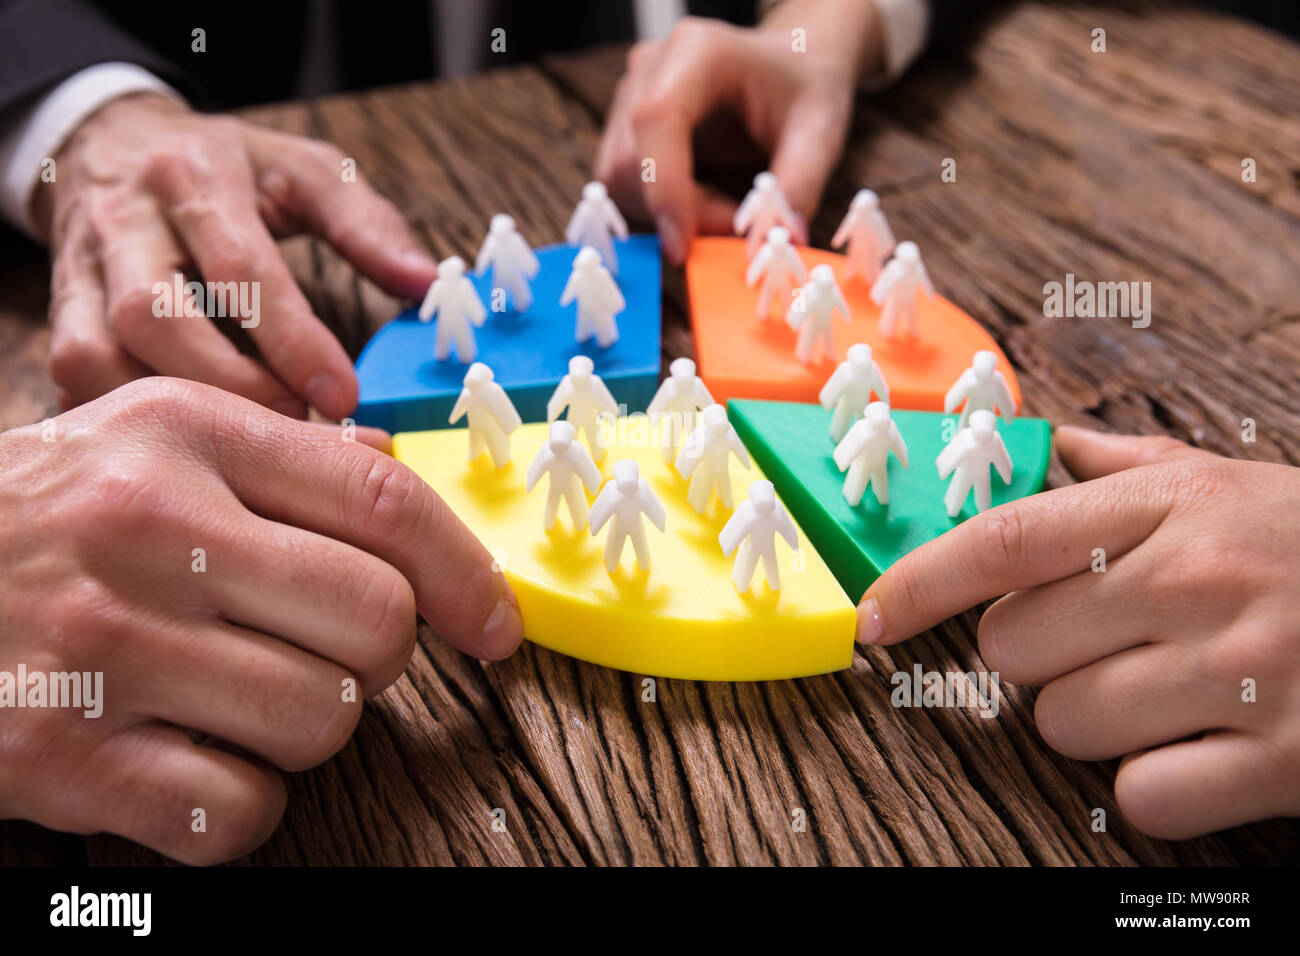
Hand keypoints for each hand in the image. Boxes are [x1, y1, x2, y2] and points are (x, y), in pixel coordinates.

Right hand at [0, 378, 522, 862]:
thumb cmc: (43, 521)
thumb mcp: (149, 444)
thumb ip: (280, 460)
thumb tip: (407, 489)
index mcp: (187, 434)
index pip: (386, 502)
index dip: (469, 575)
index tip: (496, 629)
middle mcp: (148, 527)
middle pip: (379, 624)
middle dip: (373, 660)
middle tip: (310, 654)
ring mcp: (102, 645)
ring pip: (323, 724)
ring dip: (301, 732)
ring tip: (227, 702)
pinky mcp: (62, 756)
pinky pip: (240, 813)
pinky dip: (234, 806)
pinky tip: (179, 763)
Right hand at [34, 93, 438, 417]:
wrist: (112, 143)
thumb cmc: (229, 170)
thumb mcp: (306, 171)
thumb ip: (366, 224)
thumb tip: (425, 281)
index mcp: (197, 178)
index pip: (240, 267)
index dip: (294, 340)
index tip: (343, 396)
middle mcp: (127, 221)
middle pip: (155, 317)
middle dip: (232, 385)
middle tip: (299, 428)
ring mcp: (82, 269)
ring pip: (99, 354)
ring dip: (176, 412)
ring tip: (248, 448)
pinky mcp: (60, 311)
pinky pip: (74, 377)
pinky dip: (128, 418)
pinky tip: (185, 446)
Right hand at [595, 0, 882, 263]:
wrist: (788, 69)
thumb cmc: (803, 90)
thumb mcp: (821, 132)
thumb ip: (800, 183)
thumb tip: (780, 239)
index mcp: (699, 50)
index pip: (657, 119)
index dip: (664, 188)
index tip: (684, 248)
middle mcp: (649, 68)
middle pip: (631, 162)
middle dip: (681, 213)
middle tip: (741, 229)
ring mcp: (628, 97)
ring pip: (621, 182)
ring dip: (672, 216)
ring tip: (729, 208)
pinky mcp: (623, 129)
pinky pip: (625, 188)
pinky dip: (664, 211)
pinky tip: (706, 199)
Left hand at [857, 426, 1299, 837]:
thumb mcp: (1228, 480)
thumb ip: (1124, 462)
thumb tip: (1040, 443)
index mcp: (1172, 504)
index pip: (1004, 539)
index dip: (919, 582)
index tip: (871, 617)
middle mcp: (1198, 580)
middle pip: (1015, 650)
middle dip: (1041, 658)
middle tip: (1108, 643)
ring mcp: (1242, 673)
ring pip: (1065, 726)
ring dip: (1097, 721)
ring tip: (1169, 689)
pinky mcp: (1284, 760)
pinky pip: (1141, 797)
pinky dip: (1158, 784)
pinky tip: (1206, 747)